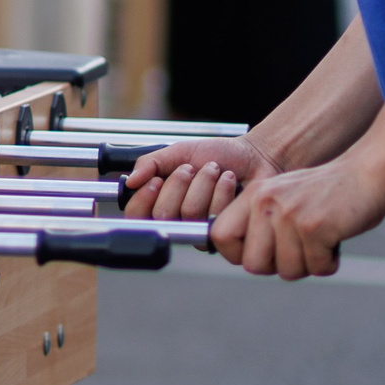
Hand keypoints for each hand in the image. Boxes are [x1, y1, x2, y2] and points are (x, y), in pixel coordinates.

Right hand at [121, 135, 277, 219]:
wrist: (254, 156)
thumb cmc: (218, 154)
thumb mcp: (178, 151)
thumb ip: (151, 163)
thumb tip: (129, 181)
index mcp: (162, 200)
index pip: (136, 215)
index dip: (144, 199)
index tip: (157, 180)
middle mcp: (179, 218)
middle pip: (162, 214)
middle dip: (179, 183)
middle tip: (191, 169)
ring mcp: (201, 228)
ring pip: (189, 212)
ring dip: (203, 183)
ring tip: (215, 170)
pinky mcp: (223, 233)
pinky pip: (212, 217)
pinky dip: (221, 190)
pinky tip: (228, 181)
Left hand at [211, 153, 384, 279]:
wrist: (368, 172)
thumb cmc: (328, 194)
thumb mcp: (283, 199)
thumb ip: (262, 224)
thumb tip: (248, 263)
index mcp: (253, 195)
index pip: (219, 236)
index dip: (237, 255)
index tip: (263, 255)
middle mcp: (265, 202)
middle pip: (253, 265)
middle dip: (279, 267)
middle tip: (301, 253)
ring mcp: (288, 214)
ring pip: (287, 270)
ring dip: (309, 265)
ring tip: (321, 243)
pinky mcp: (313, 226)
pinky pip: (316, 267)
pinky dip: (329, 263)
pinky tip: (335, 242)